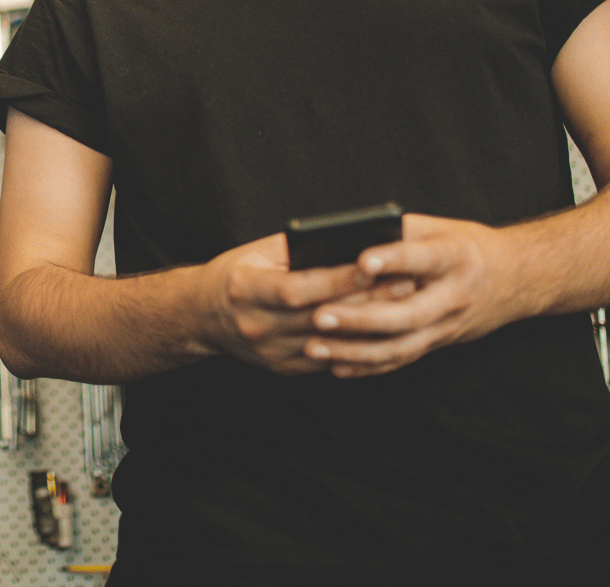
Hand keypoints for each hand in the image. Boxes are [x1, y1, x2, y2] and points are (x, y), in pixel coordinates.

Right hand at [194, 232, 415, 375]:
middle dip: (366, 299)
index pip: (298, 288)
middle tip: (406, 283)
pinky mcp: (281, 368)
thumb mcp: (256, 253)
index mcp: (246, 290)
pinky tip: (384, 331)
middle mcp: (256, 325)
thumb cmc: (235, 275)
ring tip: (404, 306)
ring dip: (370, 324)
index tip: (374, 263)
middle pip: (320, 316)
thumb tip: (346, 242)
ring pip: (330, 342)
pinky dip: (355, 346)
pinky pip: (326, 360)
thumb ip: (296, 249)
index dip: (338, 278)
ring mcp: (269, 352)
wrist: (203, 316)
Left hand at [303, 214, 519, 377]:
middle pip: (407, 314)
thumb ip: (397, 230)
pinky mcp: (436, 345)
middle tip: (318, 315)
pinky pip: (399, 361)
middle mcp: (454, 296)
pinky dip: (366, 367)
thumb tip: (345, 234)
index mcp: (456, 257)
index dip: (395, 259)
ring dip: (355, 351)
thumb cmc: (462, 245)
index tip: (362, 260)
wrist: (515, 280)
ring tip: (314, 346)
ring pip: (400, 346)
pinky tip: (334, 366)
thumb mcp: (438, 227)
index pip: (425, 258)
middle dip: (361, 318)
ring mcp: (446, 327)